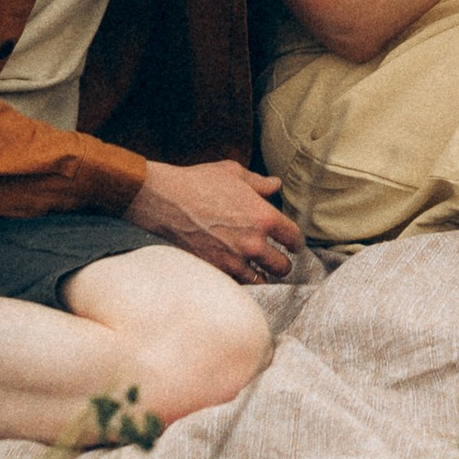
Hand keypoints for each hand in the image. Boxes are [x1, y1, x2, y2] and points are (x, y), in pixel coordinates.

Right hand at [125, 154, 301, 281]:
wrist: (164, 200)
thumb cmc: (198, 183)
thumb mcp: (233, 173)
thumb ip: (259, 182)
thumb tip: (276, 185)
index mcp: (263, 217)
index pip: (294, 238)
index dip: (295, 241)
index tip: (292, 243)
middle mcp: (253, 243)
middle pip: (283, 267)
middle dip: (282, 263)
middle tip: (276, 259)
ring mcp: (234, 261)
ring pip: (262, 281)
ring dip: (262, 276)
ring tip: (259, 270)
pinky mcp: (215, 271)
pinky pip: (237, 285)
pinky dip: (240, 282)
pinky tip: (238, 274)